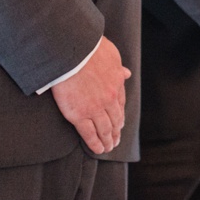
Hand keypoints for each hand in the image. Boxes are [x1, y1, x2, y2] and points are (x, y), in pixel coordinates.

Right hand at [50, 36, 130, 154]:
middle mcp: (109, 99)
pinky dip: (95, 143)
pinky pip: (89, 134)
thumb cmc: (89, 49)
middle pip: (115, 120)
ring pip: (104, 129)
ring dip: (108, 140)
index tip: (120, 124)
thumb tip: (126, 73)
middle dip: (116, 132)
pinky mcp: (78, 115)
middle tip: (115, 141)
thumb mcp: (112, 55)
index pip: (120, 105)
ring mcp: (94, 109)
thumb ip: (118, 67)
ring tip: (108, 148)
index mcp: (116, 84)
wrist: (72, 53)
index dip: (120, 116)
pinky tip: (98, 149)